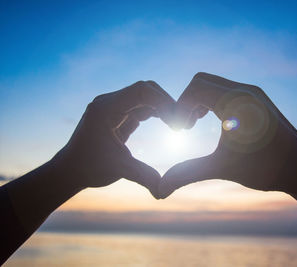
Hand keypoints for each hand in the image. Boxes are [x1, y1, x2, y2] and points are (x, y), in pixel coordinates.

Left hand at [53, 81, 174, 196]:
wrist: (70, 170)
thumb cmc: (88, 168)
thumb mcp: (118, 169)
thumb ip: (143, 176)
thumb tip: (163, 191)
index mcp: (106, 108)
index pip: (141, 91)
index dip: (164, 102)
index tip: (177, 121)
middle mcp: (109, 102)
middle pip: (145, 89)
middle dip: (166, 103)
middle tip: (182, 123)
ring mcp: (113, 106)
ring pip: (145, 96)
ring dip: (163, 107)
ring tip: (178, 125)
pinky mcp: (117, 114)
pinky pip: (141, 106)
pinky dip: (156, 112)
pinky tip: (168, 124)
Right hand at [159, 72, 296, 197]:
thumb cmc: (266, 169)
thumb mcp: (222, 168)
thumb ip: (187, 173)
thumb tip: (159, 188)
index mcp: (236, 102)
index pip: (194, 89)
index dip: (179, 108)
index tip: (178, 131)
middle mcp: (245, 91)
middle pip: (201, 81)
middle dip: (187, 101)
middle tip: (184, 127)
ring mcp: (254, 93)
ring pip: (215, 84)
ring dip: (199, 100)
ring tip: (193, 125)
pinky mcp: (258, 99)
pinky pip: (227, 90)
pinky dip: (213, 101)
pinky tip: (213, 122)